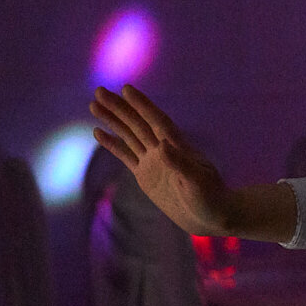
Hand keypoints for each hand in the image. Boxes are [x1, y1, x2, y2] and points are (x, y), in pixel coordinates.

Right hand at [88, 84, 234, 235]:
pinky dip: (113, 144)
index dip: (143, 105)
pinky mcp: (145, 175)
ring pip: (129, 135)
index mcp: (179, 147)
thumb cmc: (211, 199)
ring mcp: (153, 161)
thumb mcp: (198, 183)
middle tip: (99, 91)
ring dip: (112, 121)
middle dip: (119, 108)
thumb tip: (162, 145)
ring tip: (94, 105)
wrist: (211, 216)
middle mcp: (164, 149)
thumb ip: (180, 165)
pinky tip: (98, 132)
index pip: (157, 121)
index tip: (126, 89)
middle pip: (138, 124)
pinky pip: (126, 155)